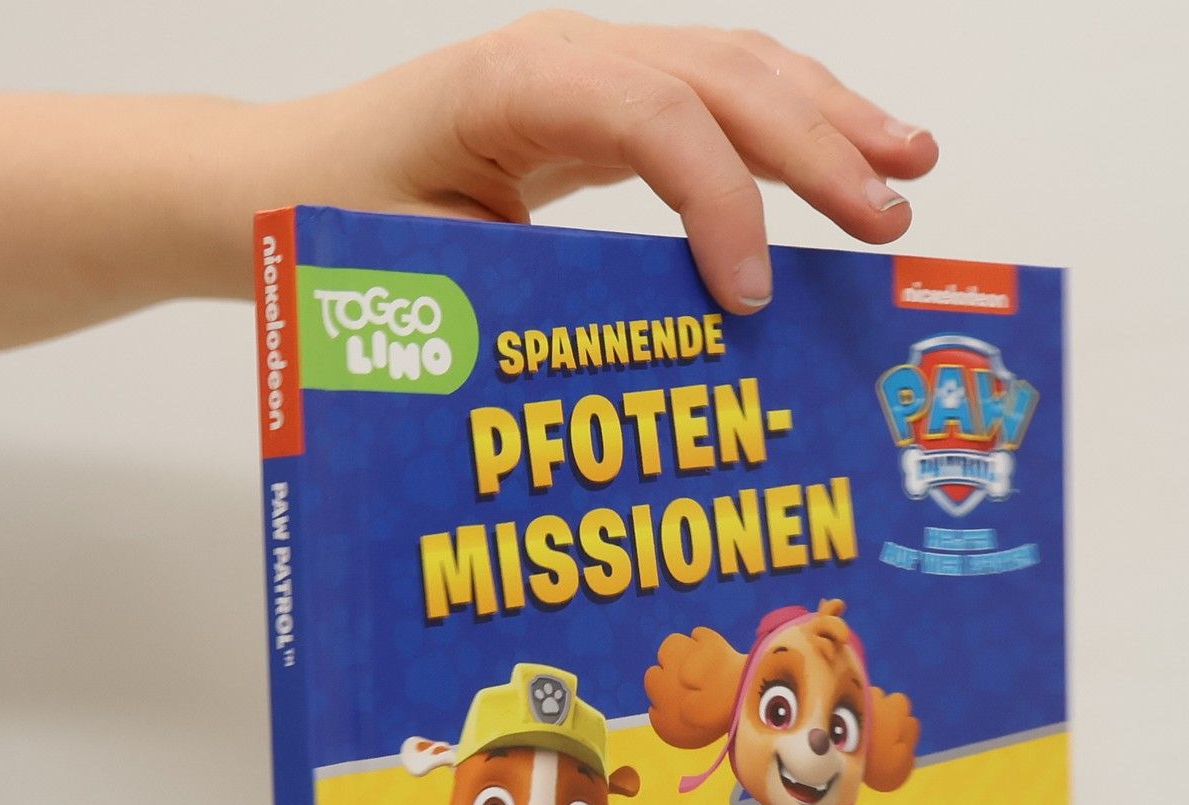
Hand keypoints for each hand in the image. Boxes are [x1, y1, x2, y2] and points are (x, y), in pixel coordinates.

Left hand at [287, 14, 938, 312]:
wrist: (281, 182)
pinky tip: (846, 155)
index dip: (720, 200)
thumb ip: (533, 306)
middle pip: (720, 75)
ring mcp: (585, 62)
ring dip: (827, 117)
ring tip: (907, 169)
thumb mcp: (423, 285)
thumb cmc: (337, 232)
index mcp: (510, 85)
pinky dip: (786, 122)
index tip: (750, 301)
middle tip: (888, 224)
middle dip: (816, 147)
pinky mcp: (600, 92)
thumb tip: (647, 369)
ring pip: (733, 66)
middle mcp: (560, 51)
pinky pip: (712, 89)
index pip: (653, 115)